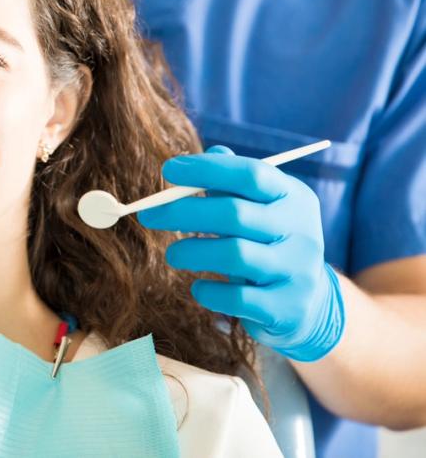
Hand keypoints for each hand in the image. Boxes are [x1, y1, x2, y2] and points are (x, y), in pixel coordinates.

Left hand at [137, 146, 345, 361]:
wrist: (311, 305)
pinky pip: (238, 298)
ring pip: (234, 254)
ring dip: (192, 252)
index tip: (168, 170)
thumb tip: (212, 151)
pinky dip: (209, 292)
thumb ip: (236, 184)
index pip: (250, 174)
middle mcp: (301, 231)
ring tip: (173, 255)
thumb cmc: (270, 245)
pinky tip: (199, 287)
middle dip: (183, 212)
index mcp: (293, 197)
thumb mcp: (262, 210)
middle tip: (149, 216)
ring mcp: (298, 271)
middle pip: (235, 214)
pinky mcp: (287, 308)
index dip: (207, 169)